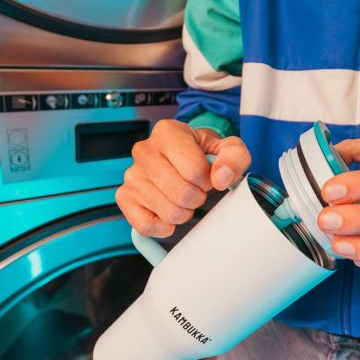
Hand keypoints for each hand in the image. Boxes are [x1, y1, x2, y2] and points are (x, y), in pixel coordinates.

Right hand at [116, 119, 251, 237]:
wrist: (183, 159)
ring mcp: (131, 175)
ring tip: (183, 198)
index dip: (208, 180)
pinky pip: (146, 226)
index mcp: (168, 132)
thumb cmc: (203, 154)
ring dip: (184, 212)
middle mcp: (144, 151)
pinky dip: (163, 227)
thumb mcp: (228, 149)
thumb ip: (234, 157)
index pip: (195, 170)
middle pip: (182, 194)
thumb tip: (222, 177)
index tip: (206, 175)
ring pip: (168, 212)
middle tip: (196, 189)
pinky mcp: (124, 197)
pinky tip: (167, 213)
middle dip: (197, 197)